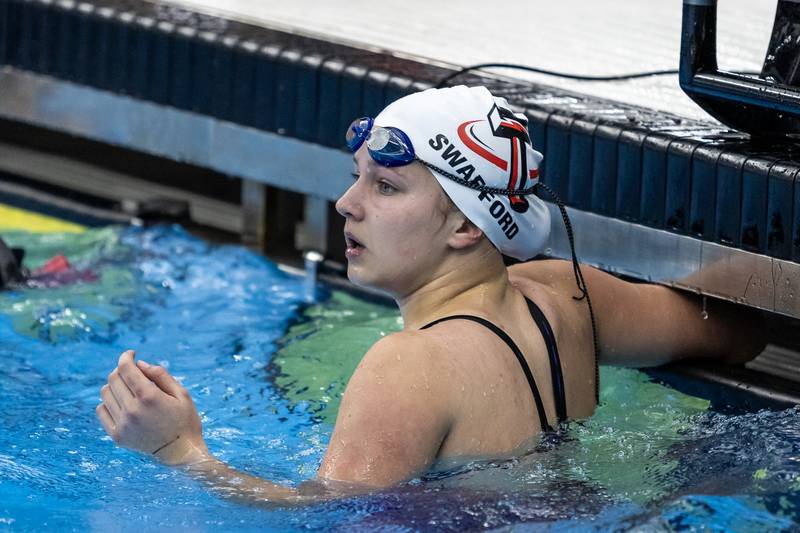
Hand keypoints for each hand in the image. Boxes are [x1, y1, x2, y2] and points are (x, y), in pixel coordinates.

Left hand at [96, 350, 209, 464]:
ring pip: (105, 393)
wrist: (181, 453)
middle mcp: (132, 410)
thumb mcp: (182, 393)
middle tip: (133, 372)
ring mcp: (122, 424)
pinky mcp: (117, 436)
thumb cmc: (185, 420)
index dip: (126, 356)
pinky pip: (102, 410)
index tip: (131, 354)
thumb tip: (139, 364)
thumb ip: (160, 375)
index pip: (125, 368)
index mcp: (149, 397)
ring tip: (129, 388)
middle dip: (122, 369)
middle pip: (113, 379)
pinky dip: (109, 402)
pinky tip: (122, 403)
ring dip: (115, 385)